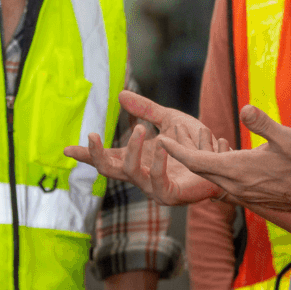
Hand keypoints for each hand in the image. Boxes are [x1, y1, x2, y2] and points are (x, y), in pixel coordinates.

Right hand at [64, 90, 222, 205]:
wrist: (225, 163)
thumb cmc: (196, 146)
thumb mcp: (168, 119)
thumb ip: (146, 110)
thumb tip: (121, 94)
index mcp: (138, 159)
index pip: (105, 158)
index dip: (86, 154)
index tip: (65, 149)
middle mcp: (142, 175)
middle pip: (108, 169)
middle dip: (95, 154)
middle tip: (92, 134)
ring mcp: (154, 187)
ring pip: (131, 173)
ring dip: (132, 150)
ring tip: (139, 129)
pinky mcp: (172, 195)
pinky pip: (157, 183)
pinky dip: (158, 162)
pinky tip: (162, 145)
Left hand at [158, 104, 290, 214]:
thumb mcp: (286, 137)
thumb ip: (263, 123)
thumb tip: (245, 108)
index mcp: (238, 170)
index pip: (197, 161)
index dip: (177, 150)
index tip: (162, 139)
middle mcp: (235, 186)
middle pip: (199, 170)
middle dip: (182, 155)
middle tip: (168, 139)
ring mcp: (242, 194)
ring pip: (211, 178)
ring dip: (199, 163)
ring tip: (190, 146)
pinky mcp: (250, 197)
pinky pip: (223, 184)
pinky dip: (215, 171)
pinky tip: (219, 160)